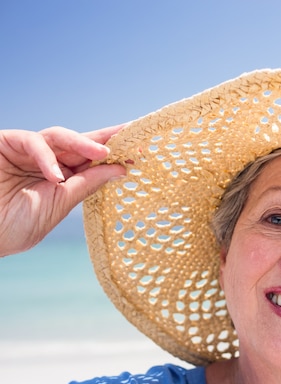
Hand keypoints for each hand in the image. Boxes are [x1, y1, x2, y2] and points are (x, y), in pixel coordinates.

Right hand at [0, 125, 126, 256]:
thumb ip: (85, 185)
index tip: (142, 153)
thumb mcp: (57, 206)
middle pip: (82, 144)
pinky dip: (46, 157)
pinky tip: (56, 175)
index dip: (116, 156)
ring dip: (84, 143)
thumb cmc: (11, 228)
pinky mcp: (6, 143)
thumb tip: (121, 170)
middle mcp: (48, 162)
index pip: (93, 162)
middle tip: (134, 133)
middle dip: (108, 138)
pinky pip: (32, 142)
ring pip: (61, 137)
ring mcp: (28, 152)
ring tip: (104, 152)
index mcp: (62, 179)